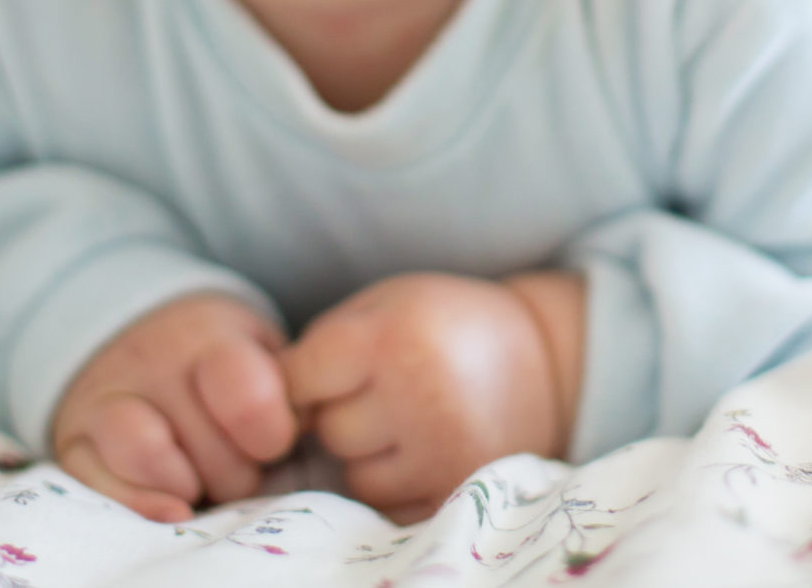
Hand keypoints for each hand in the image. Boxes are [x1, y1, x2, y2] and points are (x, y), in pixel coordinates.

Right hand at [50, 291, 297, 522]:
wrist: (134, 334)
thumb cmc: (217, 362)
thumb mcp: (259, 352)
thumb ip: (287, 388)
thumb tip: (305, 427)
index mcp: (211, 338)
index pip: (243, 391)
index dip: (268, 432)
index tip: (273, 441)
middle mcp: (153, 362)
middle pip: (207, 445)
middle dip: (235, 470)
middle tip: (238, 462)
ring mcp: (108, 400)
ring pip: (148, 455)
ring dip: (189, 486)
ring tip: (202, 483)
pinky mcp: (74, 441)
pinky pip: (99, 484)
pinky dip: (139, 505)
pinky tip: (172, 510)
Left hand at [283, 270, 584, 522]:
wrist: (542, 358)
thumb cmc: (441, 325)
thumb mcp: (383, 304)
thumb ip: (320, 347)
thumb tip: (269, 415)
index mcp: (392, 337)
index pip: (296, 380)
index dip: (304, 379)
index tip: (329, 372)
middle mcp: (420, 395)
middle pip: (331, 433)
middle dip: (345, 415)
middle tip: (389, 390)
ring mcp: (445, 450)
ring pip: (358, 478)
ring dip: (372, 456)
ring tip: (413, 419)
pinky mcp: (462, 490)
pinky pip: (393, 506)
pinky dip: (401, 484)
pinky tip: (428, 448)